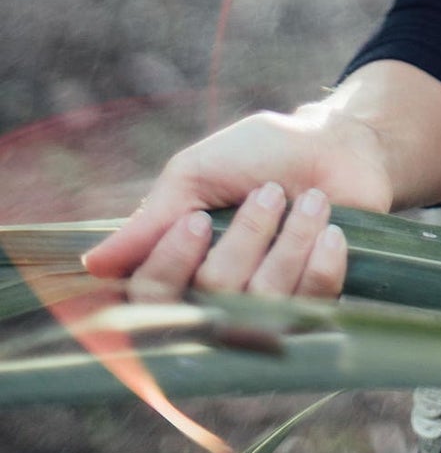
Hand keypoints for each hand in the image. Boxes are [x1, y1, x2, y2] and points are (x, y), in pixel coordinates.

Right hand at [79, 106, 393, 303]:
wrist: (336, 142)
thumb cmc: (261, 153)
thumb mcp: (197, 172)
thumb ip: (152, 219)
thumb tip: (91, 266)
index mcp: (180, 266)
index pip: (151, 300)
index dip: (170, 265)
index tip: (197, 219)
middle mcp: (218, 299)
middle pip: (212, 295)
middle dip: (246, 235)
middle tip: (269, 192)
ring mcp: (268, 310)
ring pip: (264, 300)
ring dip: (291, 238)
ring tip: (309, 200)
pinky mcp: (315, 308)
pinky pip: (311, 304)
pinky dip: (320, 260)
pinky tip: (330, 230)